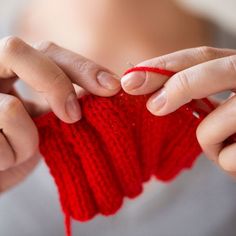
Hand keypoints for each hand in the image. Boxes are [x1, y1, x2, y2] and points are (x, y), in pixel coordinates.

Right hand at [0, 36, 119, 191]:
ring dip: (27, 142)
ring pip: (10, 109)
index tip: (111, 87)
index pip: (48, 51)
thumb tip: (106, 88)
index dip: (83, 67)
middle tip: (73, 117)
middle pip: (16, 51)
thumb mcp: (46, 119)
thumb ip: (66, 100)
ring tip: (19, 151)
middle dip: (54, 84)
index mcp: (11, 69)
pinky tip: (3, 160)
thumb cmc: (21, 144)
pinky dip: (10, 158)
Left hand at [121, 46, 235, 177]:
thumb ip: (189, 95)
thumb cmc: (234, 128)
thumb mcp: (215, 104)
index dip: (163, 66)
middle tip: (153, 107)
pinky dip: (225, 162)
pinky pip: (230, 157)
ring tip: (222, 146)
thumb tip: (140, 88)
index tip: (130, 81)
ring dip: (208, 140)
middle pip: (218, 69)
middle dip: (180, 86)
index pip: (202, 56)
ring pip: (218, 120)